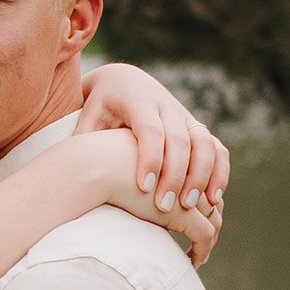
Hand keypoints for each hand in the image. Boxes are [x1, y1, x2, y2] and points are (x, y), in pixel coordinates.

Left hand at [73, 61, 229, 227]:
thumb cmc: (100, 107)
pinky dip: (219, 173)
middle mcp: (167, 107)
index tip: (143, 187)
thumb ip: (84, 141)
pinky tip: (213, 201)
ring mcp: (186, 117)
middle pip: (179, 139)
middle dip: (175, 175)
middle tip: (164, 207)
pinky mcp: (197, 129)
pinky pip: (217, 149)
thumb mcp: (87, 117)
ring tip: (191, 207)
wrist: (125, 81)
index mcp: (138, 101)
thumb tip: (70, 172)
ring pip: (204, 143)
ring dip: (202, 176)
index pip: (149, 129)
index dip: (150, 158)